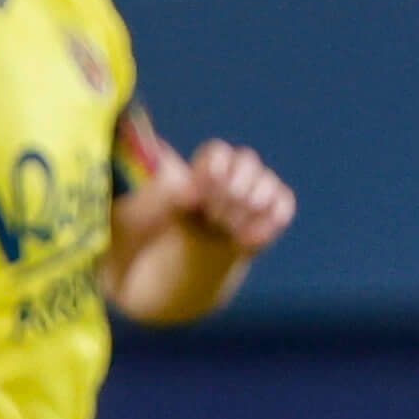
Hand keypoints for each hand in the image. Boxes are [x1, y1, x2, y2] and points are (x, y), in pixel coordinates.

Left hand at [145, 135, 293, 256]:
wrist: (174, 265)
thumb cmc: (147, 235)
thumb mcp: (136, 215)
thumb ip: (154, 195)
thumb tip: (178, 180)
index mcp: (199, 167)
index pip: (216, 153)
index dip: (209, 174)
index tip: (193, 200)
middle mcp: (232, 171)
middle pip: (246, 162)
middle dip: (230, 191)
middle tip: (212, 217)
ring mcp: (255, 191)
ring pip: (266, 183)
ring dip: (247, 207)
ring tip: (223, 229)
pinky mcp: (272, 213)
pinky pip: (282, 207)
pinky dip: (267, 223)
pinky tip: (243, 241)